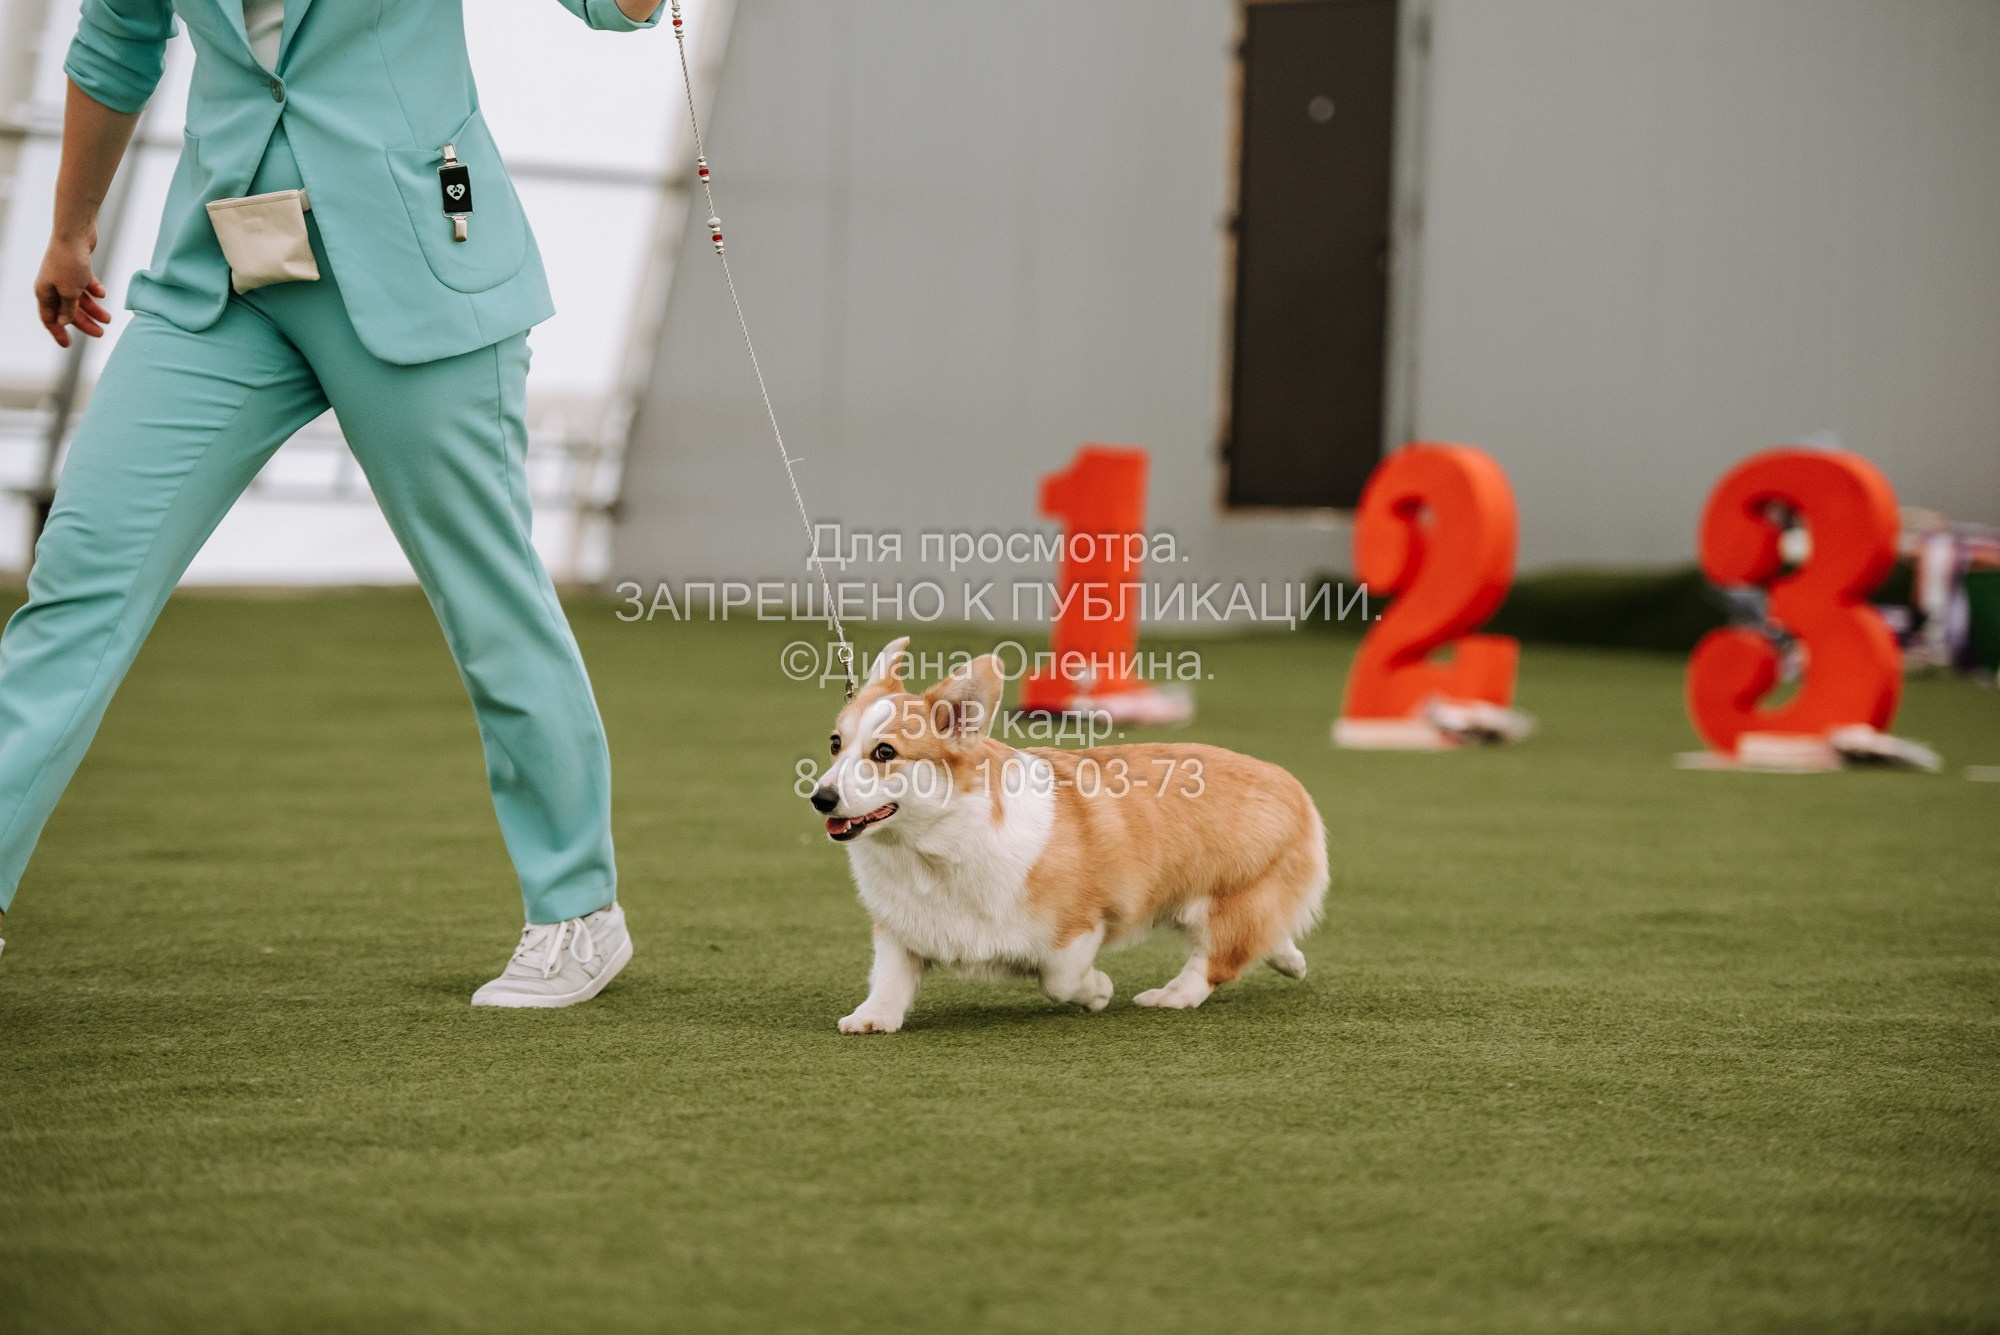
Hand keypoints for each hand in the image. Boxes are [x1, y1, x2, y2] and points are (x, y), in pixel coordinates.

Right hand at [36, 229, 111, 347]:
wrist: (75, 233)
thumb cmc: (69, 262)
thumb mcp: (70, 292)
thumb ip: (68, 309)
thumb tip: (64, 321)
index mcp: (44, 292)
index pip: (49, 318)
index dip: (58, 332)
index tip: (67, 345)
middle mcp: (52, 284)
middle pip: (67, 310)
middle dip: (84, 323)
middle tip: (101, 334)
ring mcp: (64, 275)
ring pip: (79, 298)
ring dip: (93, 309)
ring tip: (109, 319)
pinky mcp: (77, 267)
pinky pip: (85, 284)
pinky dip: (94, 290)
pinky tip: (103, 294)